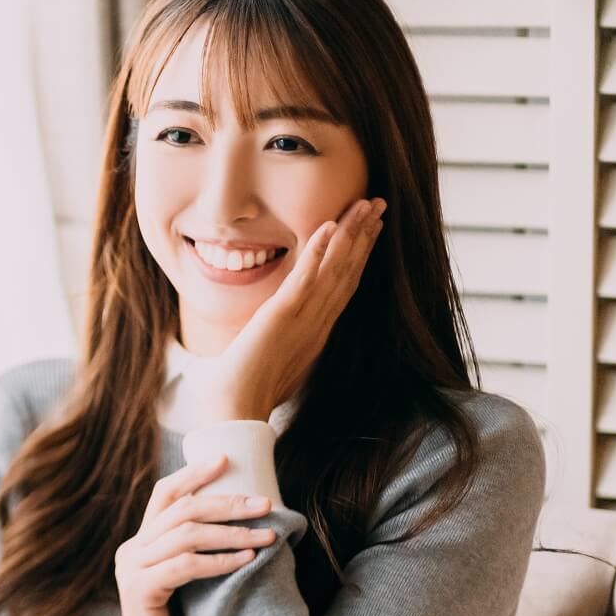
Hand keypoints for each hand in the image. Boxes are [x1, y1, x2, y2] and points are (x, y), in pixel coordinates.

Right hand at [115, 455, 276, 615]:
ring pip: (185, 535)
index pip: (165, 493)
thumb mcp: (190, 583)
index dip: (195, 474)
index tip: (227, 459)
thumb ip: (199, 554)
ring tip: (268, 536)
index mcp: (142, 542)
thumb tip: (245, 522)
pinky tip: (247, 561)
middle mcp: (131, 550)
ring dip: (232, 533)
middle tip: (266, 505)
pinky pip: (184, 565)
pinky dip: (219, 560)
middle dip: (227, 503)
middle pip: (181, 510)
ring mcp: (131, 570)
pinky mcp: (139, 592)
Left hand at [192, 196, 386, 423]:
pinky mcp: (282, 317)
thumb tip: (280, 329)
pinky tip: (328, 226)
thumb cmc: (248, 390)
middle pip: (348, 271)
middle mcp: (317, 322)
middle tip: (379, 204)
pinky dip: (317, 253)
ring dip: (350, 234)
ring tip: (364, 204)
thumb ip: (284, 338)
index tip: (372, 228)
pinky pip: (304, 280)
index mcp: (317, 331)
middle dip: (365, 236)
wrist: (236, 411)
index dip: (360, 254)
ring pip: (334, 269)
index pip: (345, 285)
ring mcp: (303, 319)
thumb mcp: (275, 356)